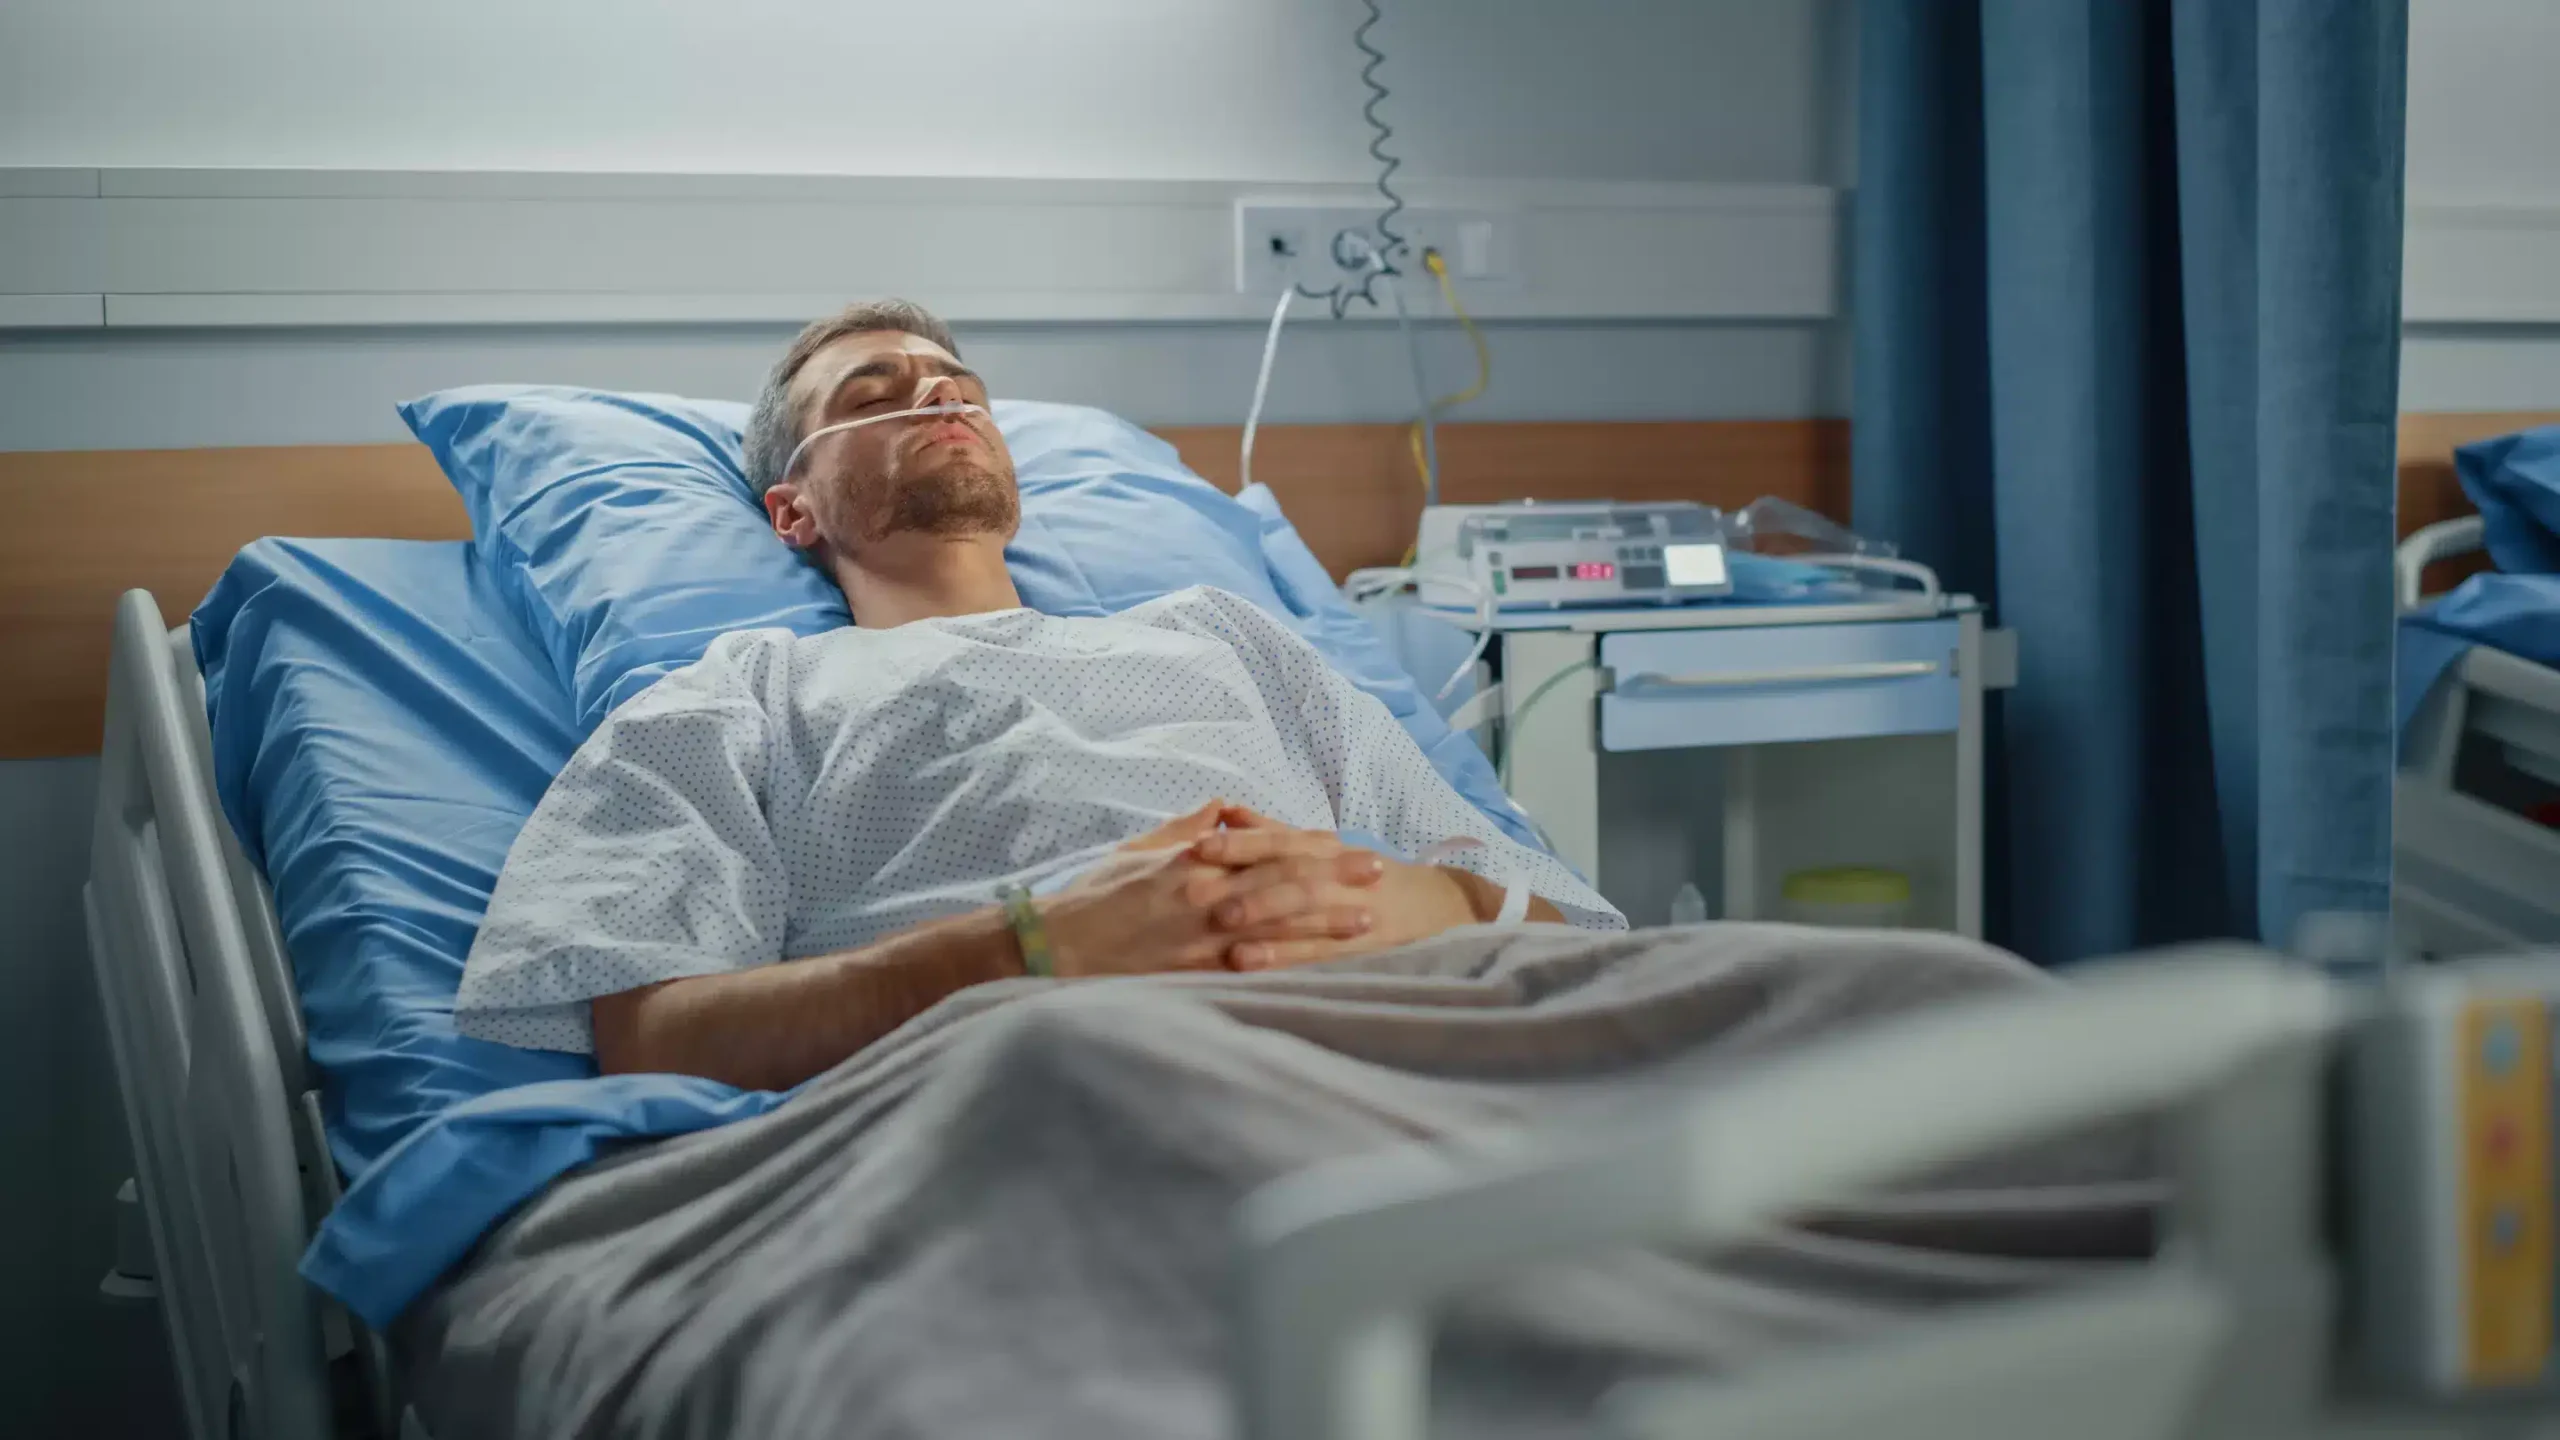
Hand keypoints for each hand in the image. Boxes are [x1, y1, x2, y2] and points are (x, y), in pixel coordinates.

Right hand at [1037, 802, 1380, 977]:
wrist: (1056, 946)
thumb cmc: (1097, 895)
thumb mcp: (1140, 848)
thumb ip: (1187, 828)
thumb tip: (1225, 812)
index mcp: (1195, 861)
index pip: (1265, 848)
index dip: (1308, 846)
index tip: (1342, 843)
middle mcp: (1207, 897)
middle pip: (1285, 885)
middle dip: (1334, 878)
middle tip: (1377, 872)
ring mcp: (1206, 941)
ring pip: (1280, 929)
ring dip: (1326, 923)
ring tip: (1366, 919)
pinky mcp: (1199, 976)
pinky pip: (1256, 970)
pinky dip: (1291, 966)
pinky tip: (1322, 965)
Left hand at [1189, 810, 1482, 970]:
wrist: (1432, 903)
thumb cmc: (1362, 875)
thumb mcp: (1319, 847)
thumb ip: (1271, 831)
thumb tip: (1225, 811)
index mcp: (1321, 847)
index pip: (1277, 840)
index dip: (1237, 843)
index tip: (1196, 844)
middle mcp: (1334, 872)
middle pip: (1285, 870)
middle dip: (1241, 876)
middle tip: (1194, 884)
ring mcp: (1347, 908)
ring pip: (1300, 909)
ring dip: (1260, 913)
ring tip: (1220, 922)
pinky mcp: (1355, 945)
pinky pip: (1314, 950)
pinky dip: (1280, 954)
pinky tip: (1247, 961)